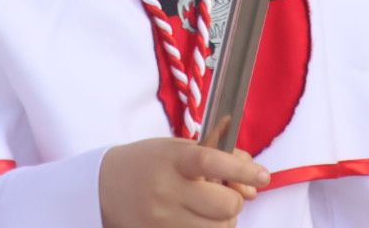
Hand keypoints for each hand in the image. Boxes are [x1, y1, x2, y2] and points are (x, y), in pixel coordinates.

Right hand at [99, 137, 269, 227]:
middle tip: (225, 195)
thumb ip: (219, 157)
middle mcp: (166, 191)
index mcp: (172, 160)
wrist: (106, 186)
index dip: (242, 170)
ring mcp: (162, 220)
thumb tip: (255, 182)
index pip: (212, 162)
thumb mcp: (179, 148)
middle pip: (223, 206)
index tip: (263, 175)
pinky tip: (198, 221)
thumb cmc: (149, 162)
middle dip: (234, 202)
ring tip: (209, 210)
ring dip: (223, 221)